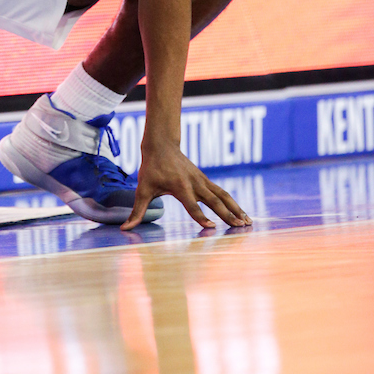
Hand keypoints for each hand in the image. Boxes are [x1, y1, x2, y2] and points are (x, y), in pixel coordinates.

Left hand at [121, 137, 251, 230]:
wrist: (162, 144)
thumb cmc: (151, 168)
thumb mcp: (142, 189)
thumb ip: (137, 211)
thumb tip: (126, 228)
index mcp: (179, 186)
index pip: (191, 204)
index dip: (200, 216)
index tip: (211, 227)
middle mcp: (194, 182)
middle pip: (214, 200)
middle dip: (227, 214)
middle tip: (239, 227)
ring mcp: (202, 180)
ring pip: (223, 195)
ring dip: (236, 208)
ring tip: (248, 222)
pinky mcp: (205, 180)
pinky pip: (222, 192)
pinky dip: (233, 203)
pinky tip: (242, 214)